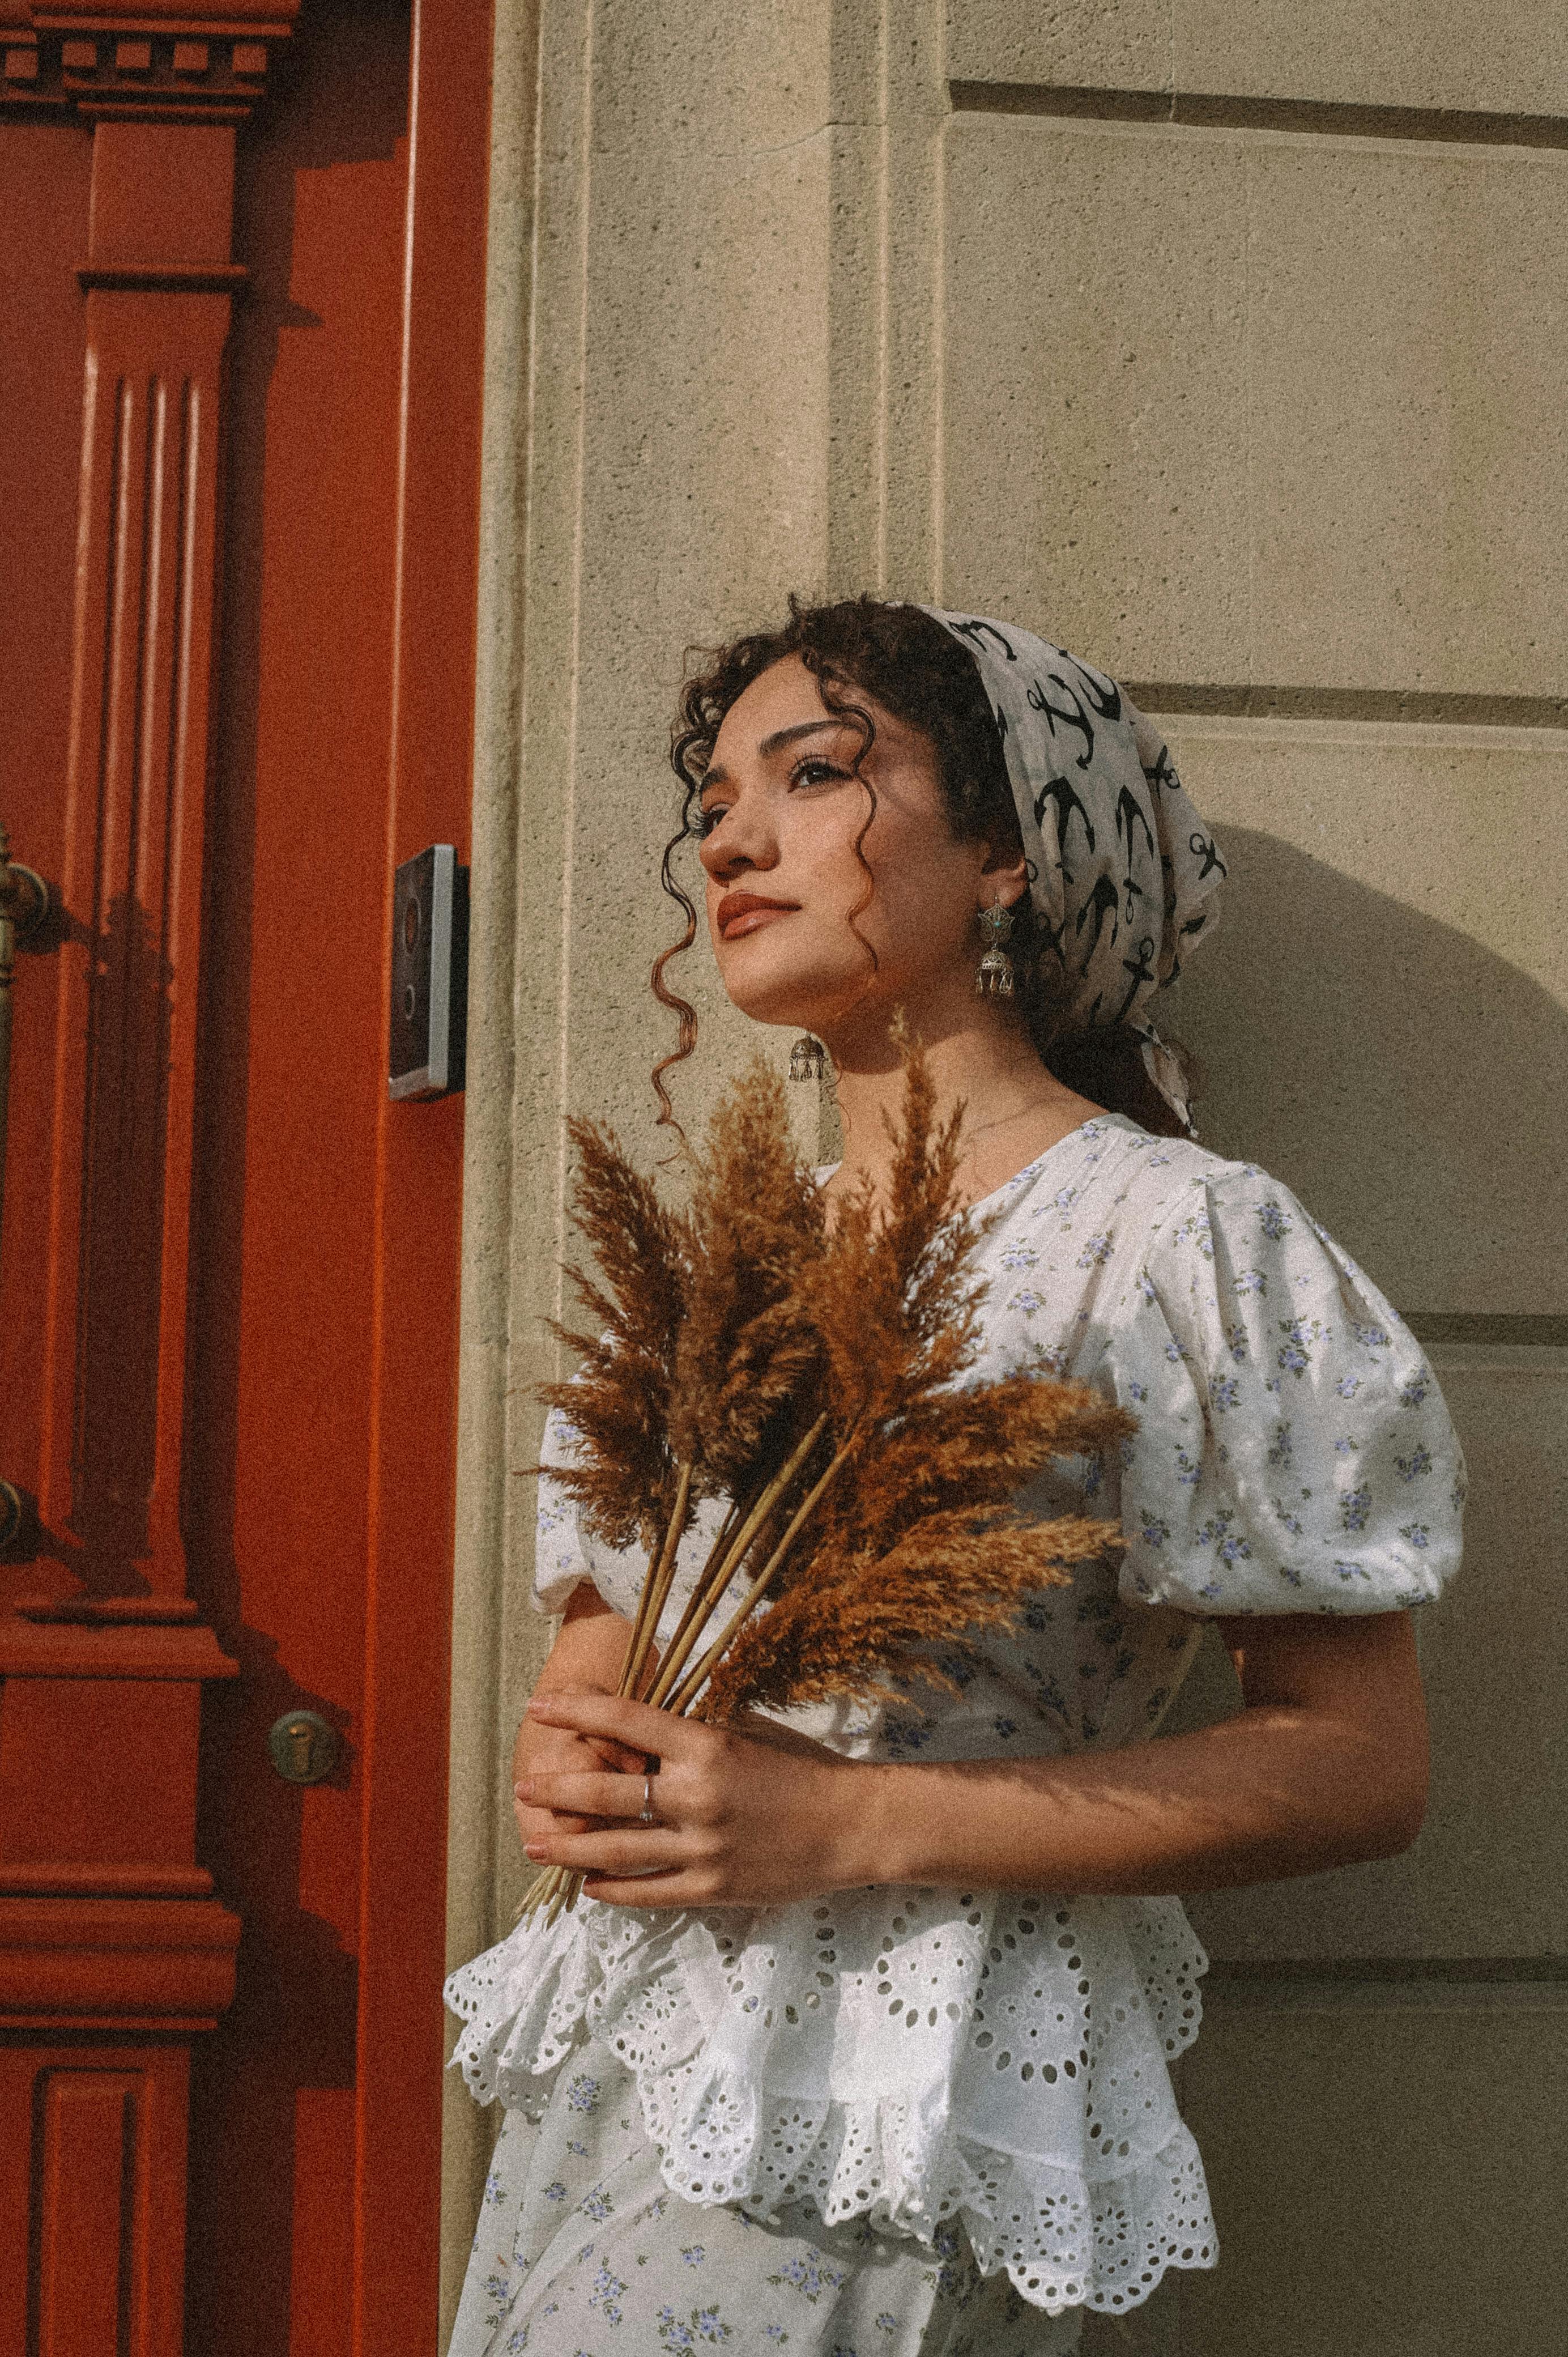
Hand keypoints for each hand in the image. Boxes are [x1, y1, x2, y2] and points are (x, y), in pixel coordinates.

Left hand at [516, 1690, 873, 1908]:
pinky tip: (588, 1885)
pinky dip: (612, 1889)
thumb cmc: (802, 1768)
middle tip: (523, 1786)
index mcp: (706, 1745)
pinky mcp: (712, 1889)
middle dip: (556, 1788)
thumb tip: (638, 1729)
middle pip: (605, 1790)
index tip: (539, 1706)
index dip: (576, 1711)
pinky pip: (647, 1892)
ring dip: (567, 1846)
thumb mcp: (747, 1732)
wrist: (853, 1824)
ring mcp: (702, 1847)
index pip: (625, 1720)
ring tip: (534, 1841)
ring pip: (614, 1849)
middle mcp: (696, 1795)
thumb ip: (693, 1734)